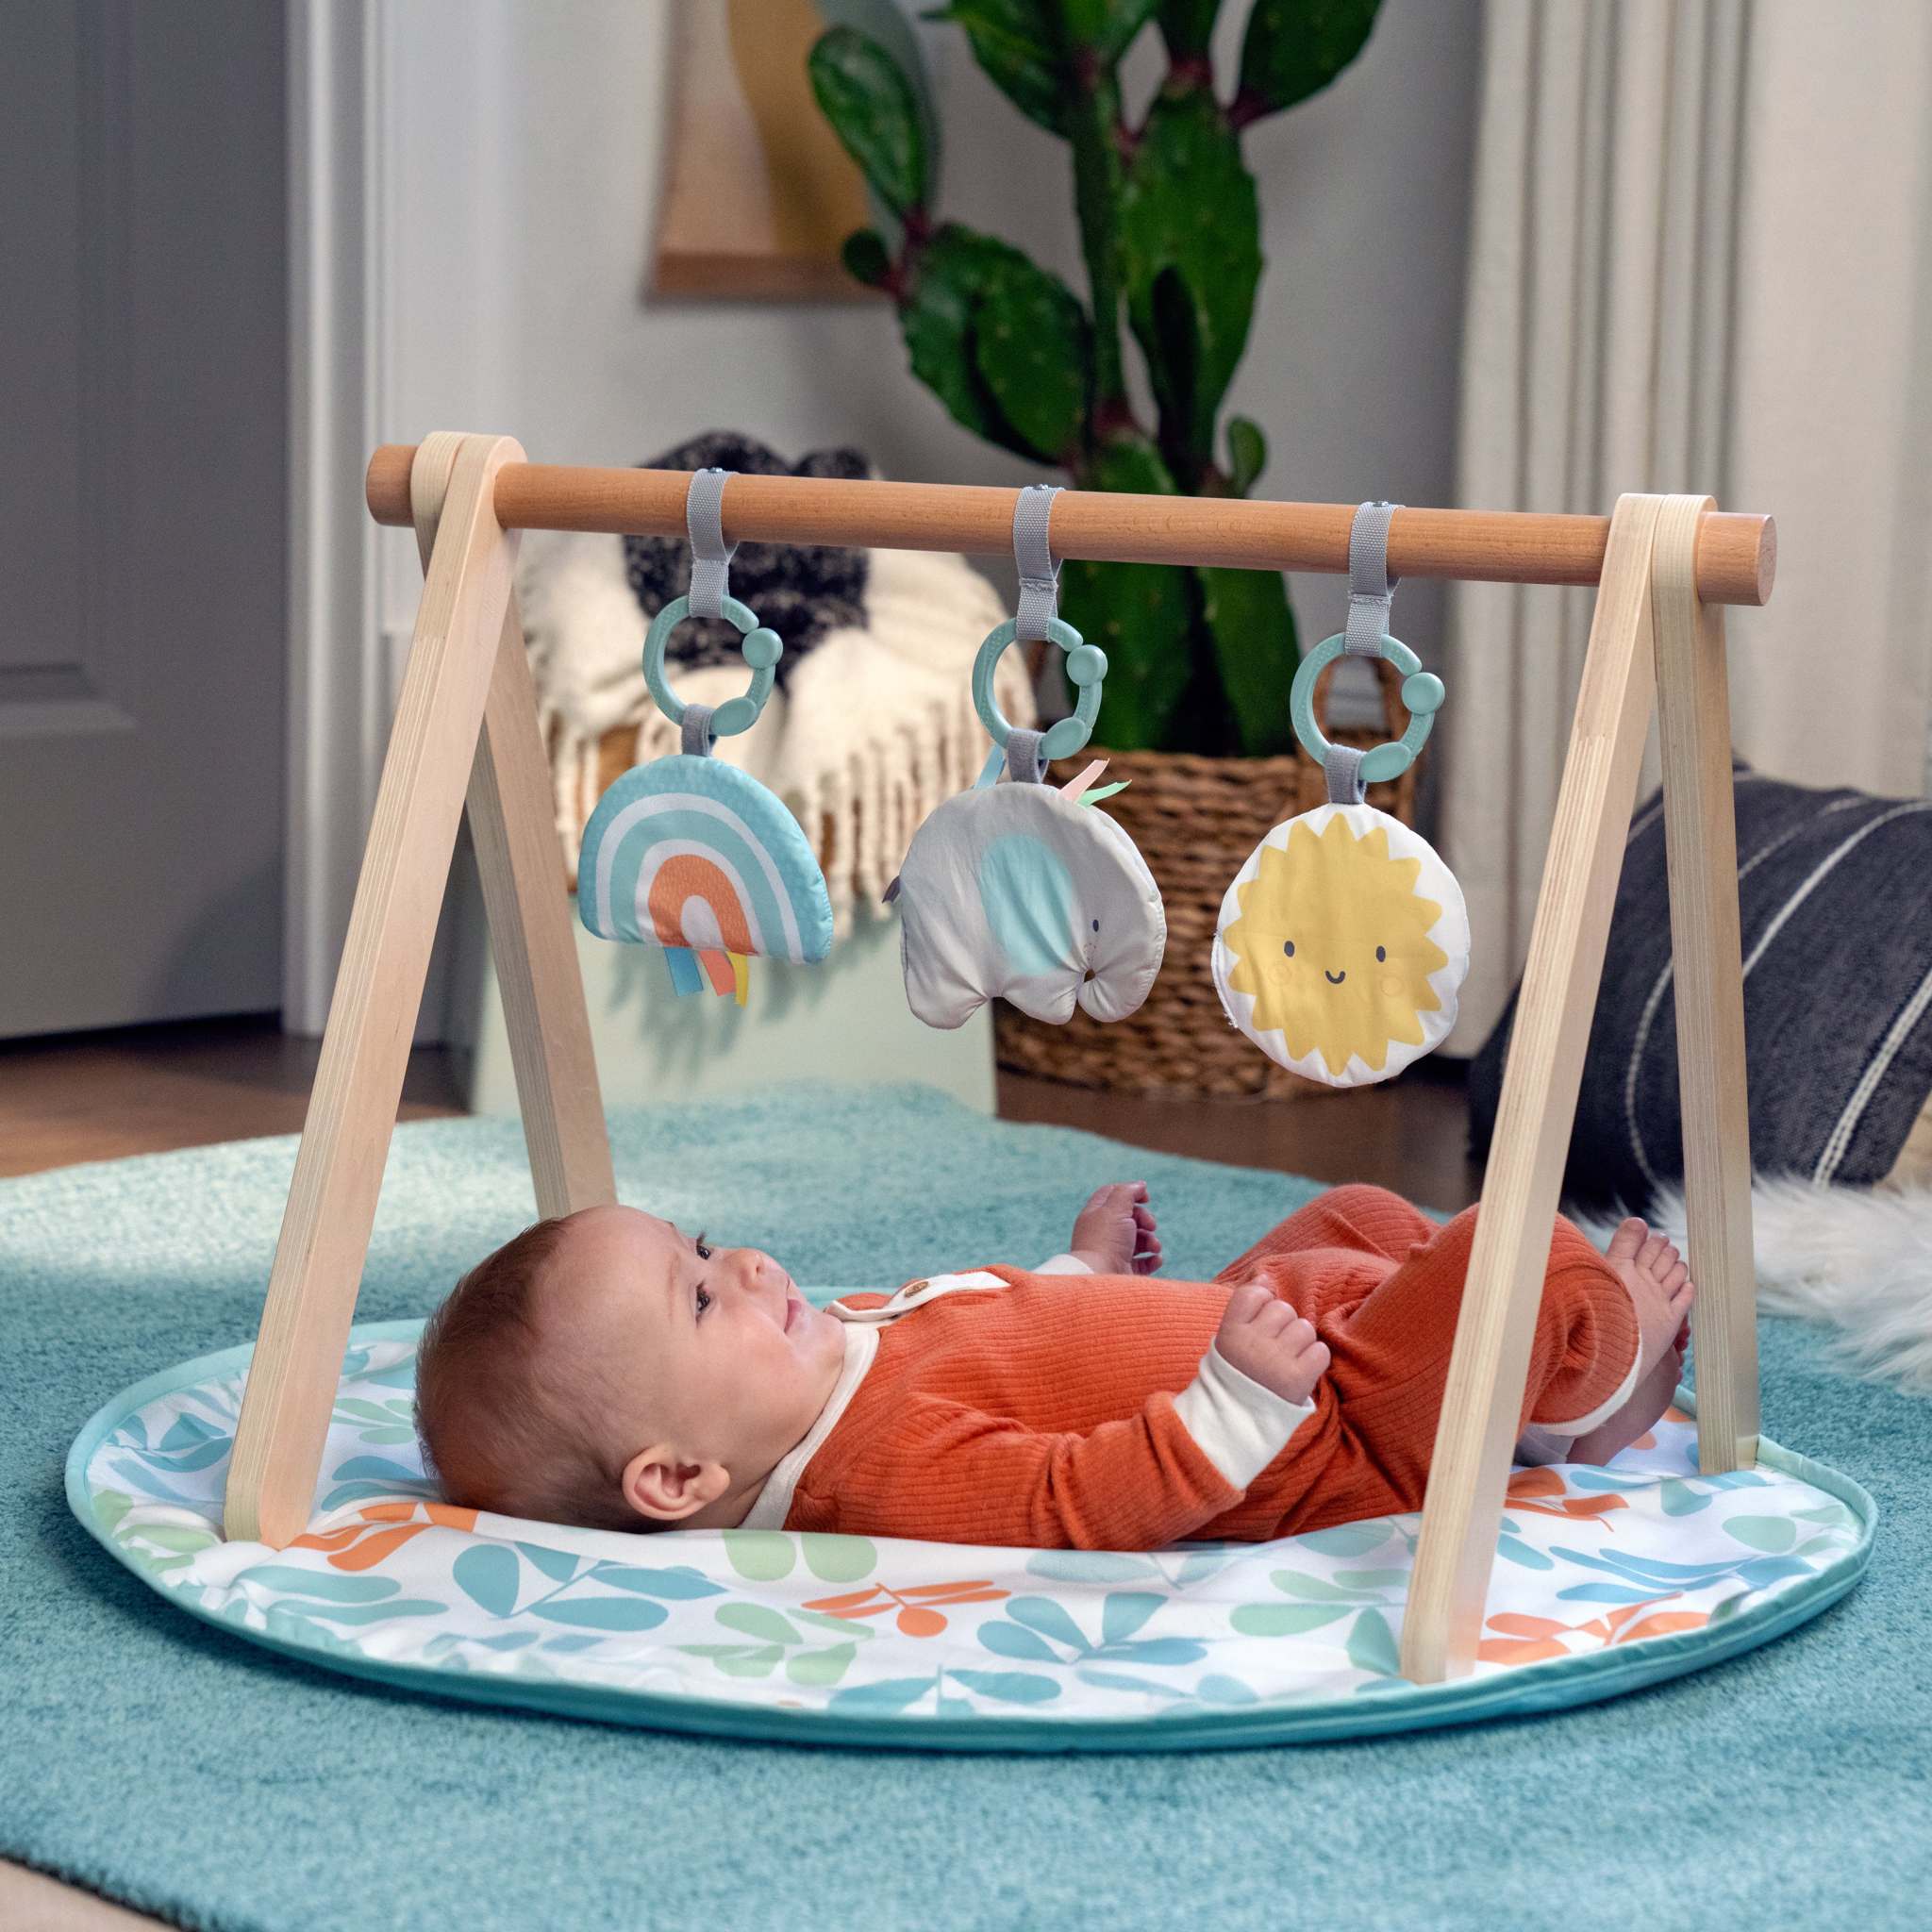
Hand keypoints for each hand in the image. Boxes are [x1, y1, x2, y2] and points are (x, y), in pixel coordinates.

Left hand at [1069, 1181, 1161, 1275]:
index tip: (1146, 1197)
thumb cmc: (1106, 1241)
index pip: (1112, 1195)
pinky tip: (1156, 1258)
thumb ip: (1128, 1192)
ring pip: (1138, 1239)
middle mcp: (1103, 1232)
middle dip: (1145, 1219)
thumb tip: (1140, 1185)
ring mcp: (1113, 1252)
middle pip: (1129, 1217)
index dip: (1130, 1192)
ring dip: (1151, 1240)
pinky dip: (1152, 1259)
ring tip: (1154, 1247)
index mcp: (1096, 1214)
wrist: (1100, 1277)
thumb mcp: (1116, 1209)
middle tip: (1150, 1225)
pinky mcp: (1123, 1270)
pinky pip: (1143, 1262)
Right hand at [1214, 1284, 1329, 1404]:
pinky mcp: (1298, 1379)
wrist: (1242, 1418)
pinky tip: (1301, 1370)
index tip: (1259, 1324)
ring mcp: (1275, 1361)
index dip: (1262, 1303)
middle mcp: (1251, 1344)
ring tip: (1287, 1359)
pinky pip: (1320, 1351)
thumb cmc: (1241, 1369)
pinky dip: (1315, 1359)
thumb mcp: (1231, 1337)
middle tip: (1273, 1347)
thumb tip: (1265, 1277)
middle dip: (1284, 1324)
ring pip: (1305, 1328)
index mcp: (1230, 1333)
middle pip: (1283, 1309)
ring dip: (1301, 1342)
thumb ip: (1245, 1305)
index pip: (1254, 1294)